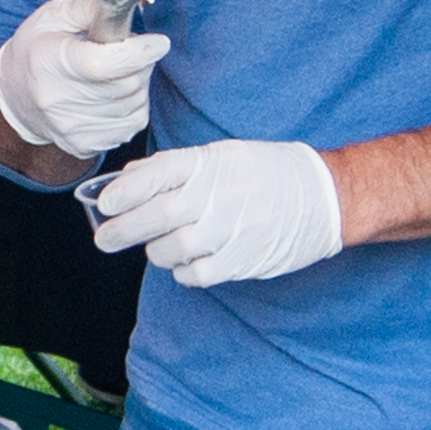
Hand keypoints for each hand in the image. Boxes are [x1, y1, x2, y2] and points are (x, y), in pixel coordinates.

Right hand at [0, 0, 173, 153]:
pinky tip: (116, 94)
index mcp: (49, 62)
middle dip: (141, 63)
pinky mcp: (84, 145)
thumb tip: (125, 1)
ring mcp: (71, 128)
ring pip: (135, 105)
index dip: (139, 52)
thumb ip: (90, 8)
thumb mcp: (54, 16)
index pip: (104, 64)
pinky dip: (133, 106)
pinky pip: (132, 125)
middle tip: (131, 50)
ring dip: (138, 84)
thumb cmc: (38, 48)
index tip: (159, 42)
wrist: (15, 96)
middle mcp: (58, 101)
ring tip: (119, 71)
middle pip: (126, 85)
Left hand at [84, 139, 347, 286]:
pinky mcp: (243, 260)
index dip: (125, 191)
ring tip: (155, 247)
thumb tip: (128, 178)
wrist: (326, 197)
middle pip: (157, 216)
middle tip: (104, 239)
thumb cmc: (269, 173)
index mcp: (212, 163)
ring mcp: (232, 230)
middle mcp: (220, 194)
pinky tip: (185, 262)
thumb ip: (176, 167)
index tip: (105, 203)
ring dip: (155, 252)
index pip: (157, 174)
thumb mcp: (224, 155)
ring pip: (172, 250)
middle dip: (122, 230)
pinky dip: (182, 272)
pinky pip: (196, 274)